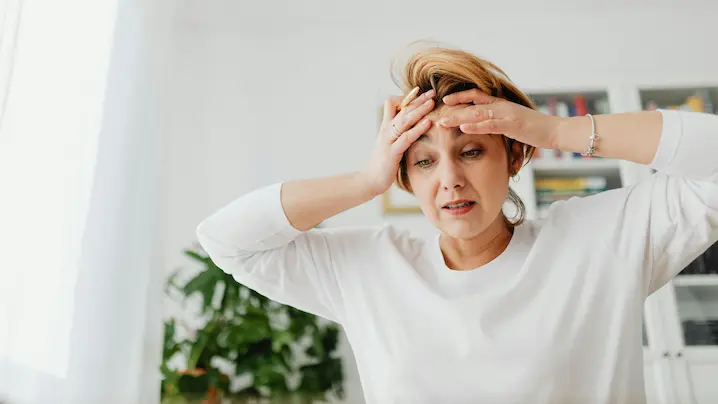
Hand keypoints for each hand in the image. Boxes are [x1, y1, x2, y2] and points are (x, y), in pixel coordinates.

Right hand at [360, 87, 434, 195]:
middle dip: (417, 100)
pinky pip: (406, 138)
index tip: (421, 91)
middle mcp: (386, 130)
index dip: (408, 98)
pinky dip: (417, 129)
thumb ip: (397, 133)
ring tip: (432, 102)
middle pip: (402, 110)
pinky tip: (428, 122)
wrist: (369, 180)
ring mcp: (388, 141)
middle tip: (432, 91)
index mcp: (386, 128)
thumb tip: (408, 125)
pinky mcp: (392, 152)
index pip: (396, 106)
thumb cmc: (381, 163)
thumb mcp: (389, 144)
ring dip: (419, 110)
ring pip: (404, 121)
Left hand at [437, 89, 563, 149]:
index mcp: (500, 104)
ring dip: (458, 118)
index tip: (444, 100)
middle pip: (471, 104)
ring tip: (442, 121)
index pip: (475, 96)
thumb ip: (499, 120)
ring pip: (477, 113)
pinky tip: (464, 128)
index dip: (459, 97)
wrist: (556, 130)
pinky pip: (491, 125)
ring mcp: (506, 114)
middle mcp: (501, 106)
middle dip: (452, 108)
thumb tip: (486, 123)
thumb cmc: (535, 128)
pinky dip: (476, 126)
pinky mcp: (512, 125)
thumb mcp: (513, 122)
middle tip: (434, 112)